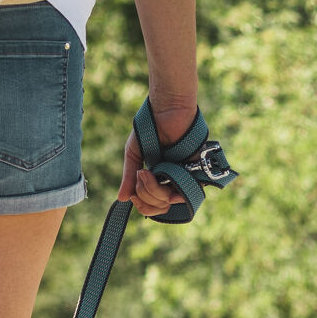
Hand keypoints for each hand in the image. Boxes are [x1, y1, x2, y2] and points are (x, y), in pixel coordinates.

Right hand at [118, 100, 197, 218]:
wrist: (166, 110)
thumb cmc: (151, 128)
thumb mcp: (134, 154)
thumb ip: (129, 177)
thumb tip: (122, 199)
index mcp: (158, 179)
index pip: (151, 206)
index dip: (140, 203)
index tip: (132, 189)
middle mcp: (171, 181)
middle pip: (158, 207)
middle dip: (144, 196)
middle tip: (140, 174)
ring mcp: (183, 177)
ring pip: (168, 201)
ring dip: (152, 191)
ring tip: (145, 172)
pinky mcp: (194, 172)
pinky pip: (183, 193)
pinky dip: (168, 190)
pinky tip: (156, 176)